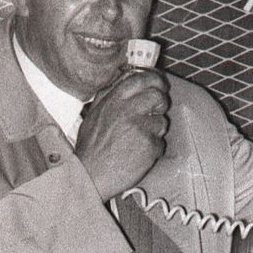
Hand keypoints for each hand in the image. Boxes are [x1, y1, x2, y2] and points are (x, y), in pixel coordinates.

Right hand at [75, 69, 169, 200]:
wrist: (90, 176)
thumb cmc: (91, 147)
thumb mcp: (93, 114)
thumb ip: (108, 95)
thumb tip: (125, 77)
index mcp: (114, 99)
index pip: (142, 78)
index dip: (155, 80)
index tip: (159, 85)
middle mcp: (128, 109)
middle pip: (158, 96)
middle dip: (160, 103)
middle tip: (156, 112)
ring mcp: (141, 127)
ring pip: (161, 121)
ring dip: (154, 130)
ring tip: (137, 141)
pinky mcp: (149, 145)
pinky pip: (160, 142)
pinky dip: (152, 149)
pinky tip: (137, 154)